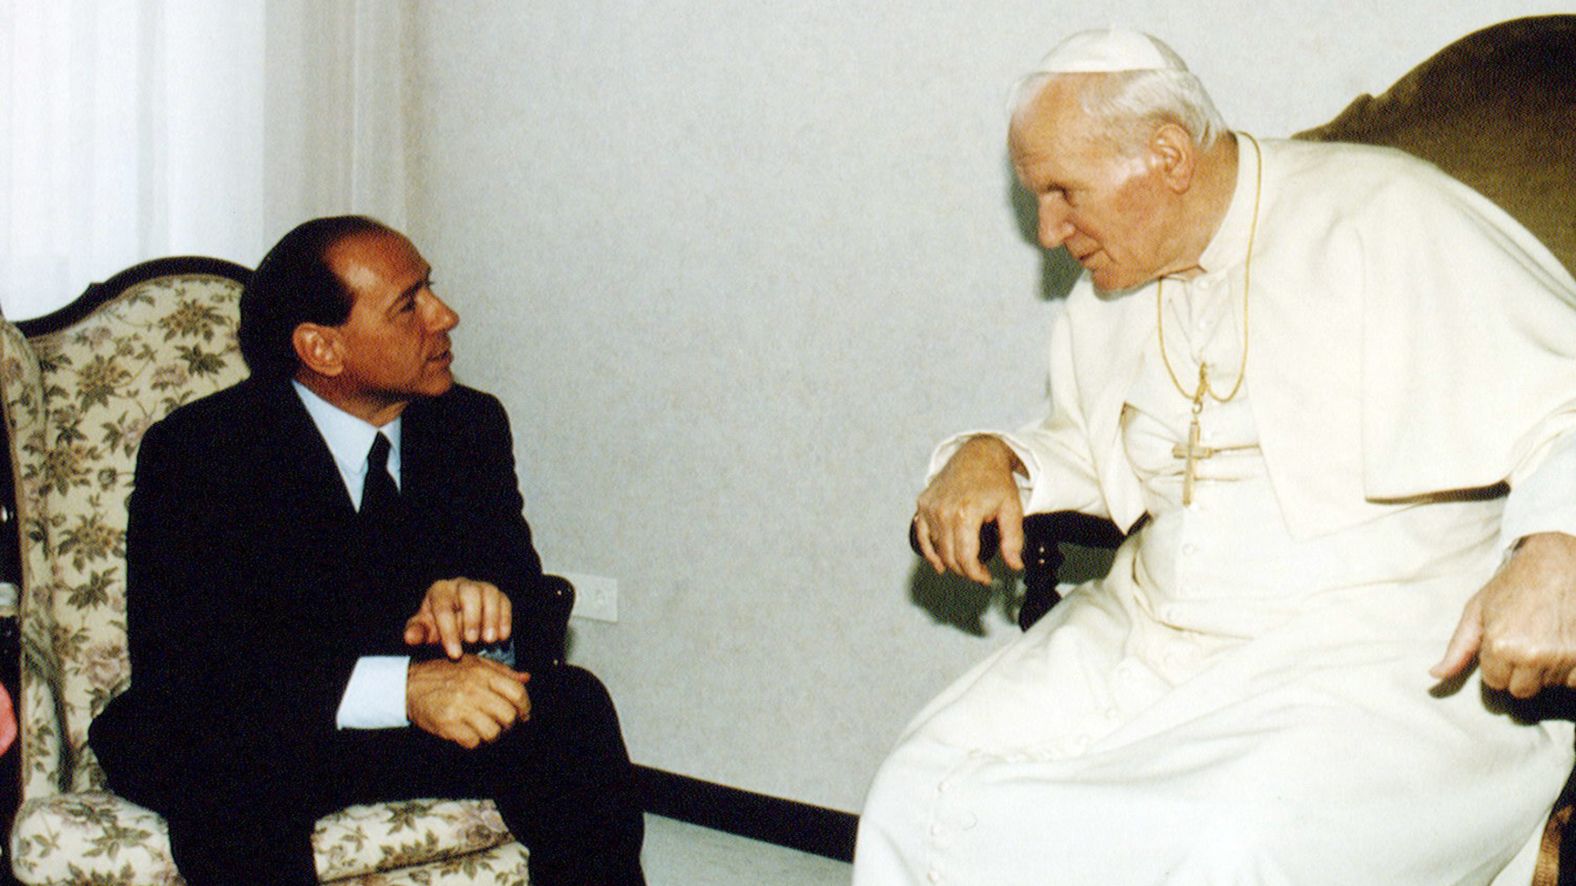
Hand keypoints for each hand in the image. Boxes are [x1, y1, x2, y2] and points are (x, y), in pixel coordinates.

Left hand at [404, 577, 512, 659]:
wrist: (456, 624)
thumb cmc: (437, 627)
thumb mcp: (425, 631)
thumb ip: (417, 633)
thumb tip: (410, 637)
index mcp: (439, 591)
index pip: (443, 608)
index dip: (449, 631)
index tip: (454, 654)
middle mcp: (461, 585)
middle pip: (469, 593)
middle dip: (472, 618)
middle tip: (472, 641)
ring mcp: (481, 587)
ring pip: (489, 594)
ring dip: (491, 618)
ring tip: (489, 640)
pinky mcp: (498, 595)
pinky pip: (504, 601)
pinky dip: (505, 619)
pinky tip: (502, 637)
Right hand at [406, 655, 531, 747]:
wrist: (409, 684)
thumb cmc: (444, 673)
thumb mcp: (474, 663)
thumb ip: (502, 672)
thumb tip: (526, 678)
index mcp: (483, 673)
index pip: (517, 692)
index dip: (525, 707)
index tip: (523, 714)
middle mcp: (473, 689)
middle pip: (508, 715)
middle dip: (509, 723)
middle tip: (502, 723)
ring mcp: (460, 707)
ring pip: (493, 732)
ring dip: (492, 734)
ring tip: (485, 728)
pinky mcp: (448, 724)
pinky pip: (473, 741)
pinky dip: (474, 740)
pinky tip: (468, 732)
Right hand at [913, 435, 1025, 583]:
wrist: (977, 453)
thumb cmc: (995, 480)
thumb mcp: (1011, 509)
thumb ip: (1013, 539)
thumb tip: (1014, 564)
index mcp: (966, 513)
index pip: (965, 558)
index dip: (976, 574)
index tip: (985, 578)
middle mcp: (944, 512)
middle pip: (950, 557)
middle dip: (966, 571)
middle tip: (979, 573)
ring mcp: (931, 508)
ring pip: (937, 549)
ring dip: (951, 562)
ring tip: (965, 565)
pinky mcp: (923, 504)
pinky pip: (922, 535)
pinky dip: (929, 552)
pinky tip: (939, 563)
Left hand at [1432, 532, 1575, 697]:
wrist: (1556, 562)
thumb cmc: (1512, 584)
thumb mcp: (1477, 611)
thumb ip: (1458, 648)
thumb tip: (1436, 675)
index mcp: (1501, 646)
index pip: (1494, 682)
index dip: (1496, 664)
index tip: (1503, 643)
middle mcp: (1533, 656)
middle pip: (1521, 690)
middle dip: (1520, 672)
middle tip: (1524, 642)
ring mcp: (1563, 657)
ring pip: (1549, 684)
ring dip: (1546, 669)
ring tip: (1545, 637)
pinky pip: (1574, 681)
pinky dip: (1571, 669)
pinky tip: (1564, 643)